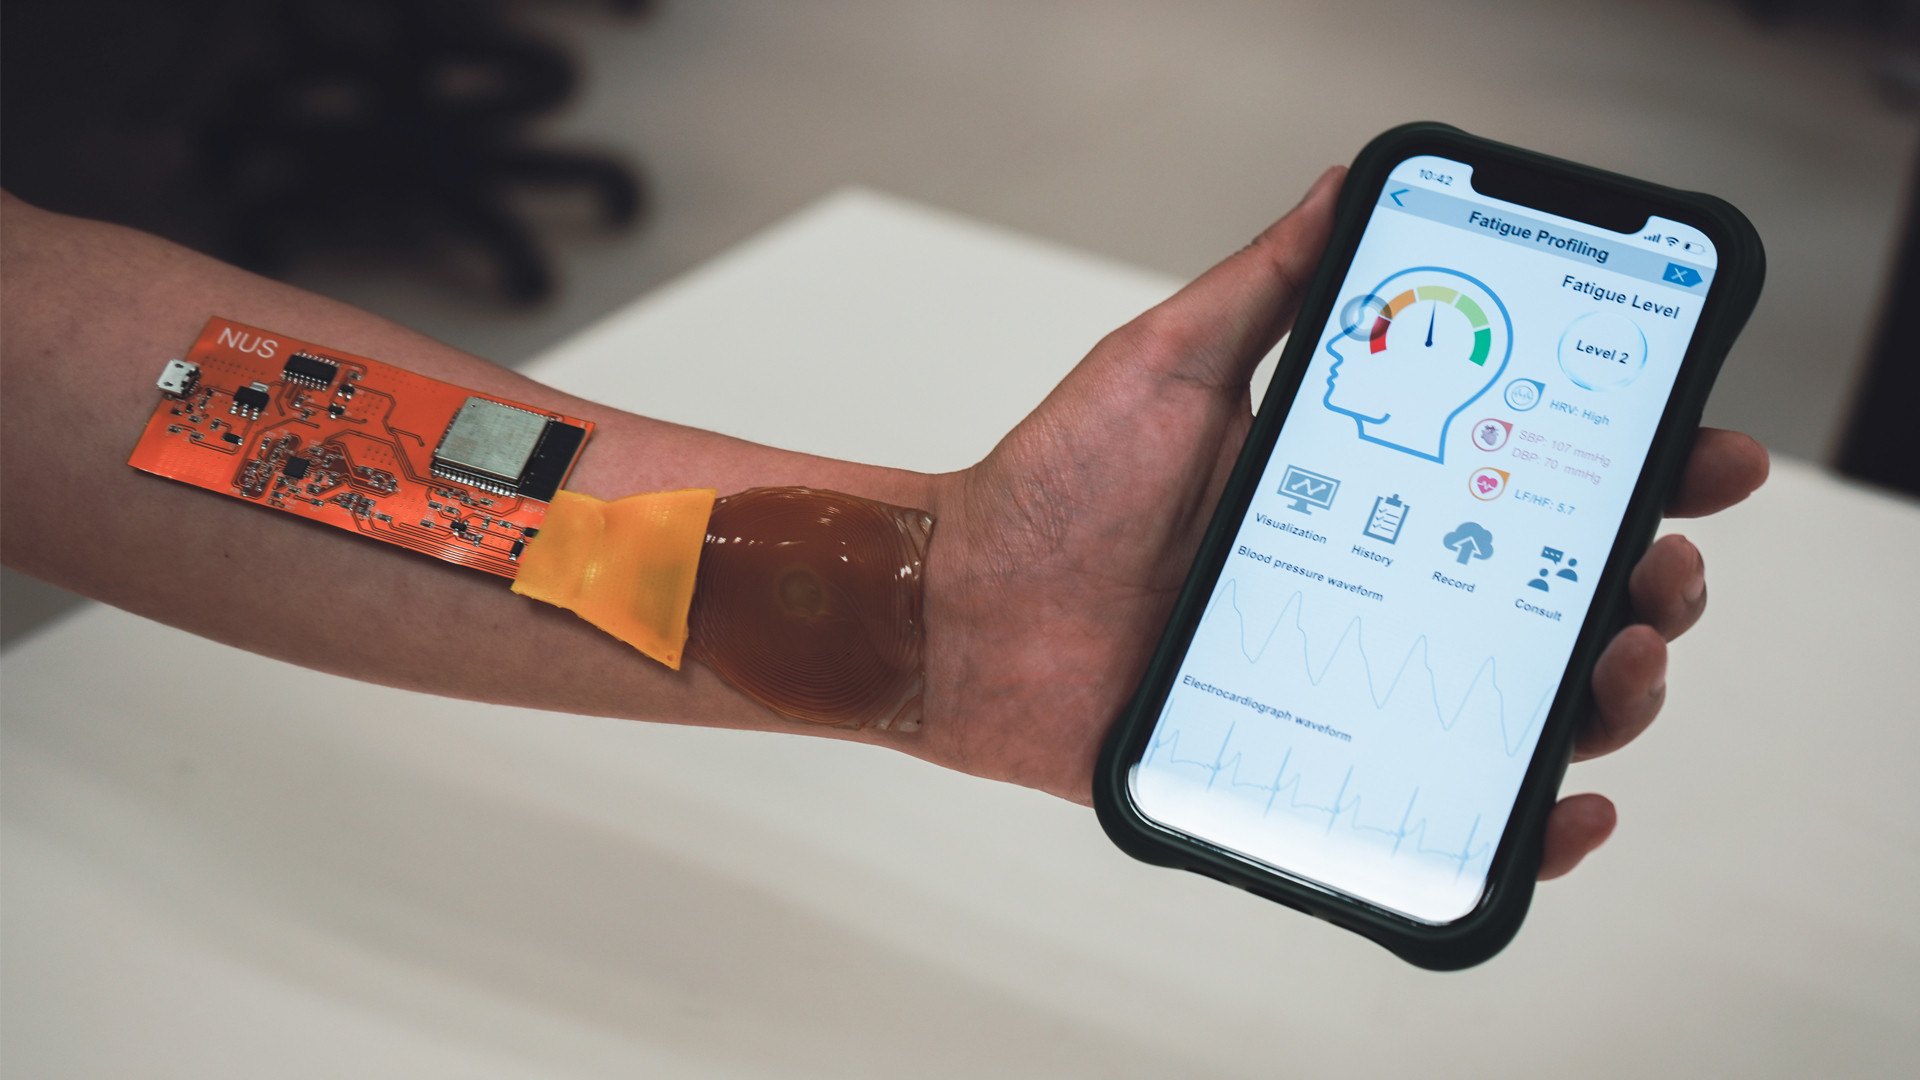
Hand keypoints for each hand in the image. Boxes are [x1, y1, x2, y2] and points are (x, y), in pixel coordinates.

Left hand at [919, 167, 1768, 880]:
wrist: (966, 612)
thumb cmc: (1056, 489)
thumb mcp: (1171, 364)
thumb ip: (1267, 286)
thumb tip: (1350, 183)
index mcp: (1368, 491)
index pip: (1529, 479)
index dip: (1636, 468)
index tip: (1706, 454)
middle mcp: (1378, 585)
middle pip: (1556, 595)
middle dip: (1646, 581)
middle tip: (1661, 569)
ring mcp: (1354, 680)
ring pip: (1527, 701)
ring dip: (1612, 688)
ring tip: (1619, 662)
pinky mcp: (1317, 768)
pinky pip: (1446, 813)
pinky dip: (1525, 822)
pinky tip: (1566, 805)